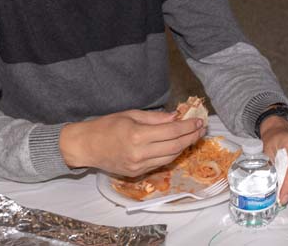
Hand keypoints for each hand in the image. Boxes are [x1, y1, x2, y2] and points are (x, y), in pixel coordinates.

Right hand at [59, 109, 205, 176]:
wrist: (85, 146)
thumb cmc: (106, 126)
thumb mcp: (130, 114)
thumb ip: (155, 118)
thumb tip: (176, 116)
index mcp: (137, 135)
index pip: (171, 131)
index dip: (187, 126)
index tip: (198, 121)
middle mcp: (139, 153)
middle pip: (174, 147)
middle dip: (191, 137)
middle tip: (201, 129)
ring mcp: (138, 166)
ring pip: (169, 158)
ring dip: (184, 147)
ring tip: (193, 137)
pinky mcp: (136, 174)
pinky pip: (159, 164)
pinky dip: (171, 155)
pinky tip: (178, 146)